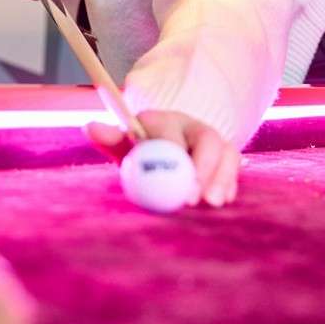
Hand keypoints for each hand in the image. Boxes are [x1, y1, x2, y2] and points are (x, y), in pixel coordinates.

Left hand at [85, 110, 240, 207]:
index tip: (177, 190)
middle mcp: (193, 125)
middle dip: (206, 171)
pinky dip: (230, 184)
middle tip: (199, 200)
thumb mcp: (124, 145)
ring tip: (216, 204)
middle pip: (208, 141)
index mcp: (164, 120)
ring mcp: (214, 140)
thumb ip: (110, 139)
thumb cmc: (140, 150)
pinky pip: (235, 167)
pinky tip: (224, 199)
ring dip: (223, 179)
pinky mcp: (227, 155)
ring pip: (227, 153)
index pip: (171, 134)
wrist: (164, 150)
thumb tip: (89, 127)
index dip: (175, 159)